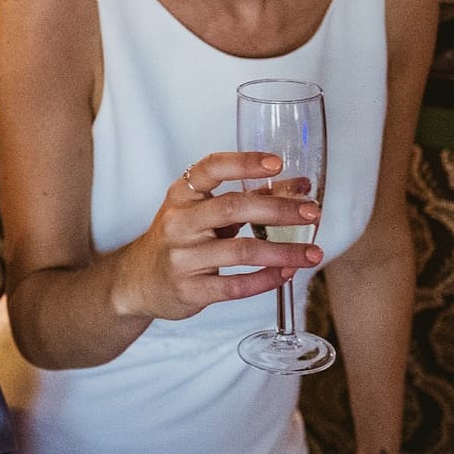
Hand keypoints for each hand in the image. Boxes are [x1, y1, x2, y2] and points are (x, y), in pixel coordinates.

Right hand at [109, 152, 322, 323]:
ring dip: (283, 251)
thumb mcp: (203, 211)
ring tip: (313, 253)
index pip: (211, 169)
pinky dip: (266, 280)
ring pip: (240, 251)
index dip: (244, 163)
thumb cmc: (180, 238)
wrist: (139, 280)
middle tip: (312, 213)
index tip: (276, 163)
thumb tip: (299, 187)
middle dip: (278, 210)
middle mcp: (179, 222)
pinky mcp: (189, 290)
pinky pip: (234, 286)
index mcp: (181, 195)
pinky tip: (287, 274)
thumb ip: (246, 198)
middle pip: (233, 208)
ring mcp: (182, 257)